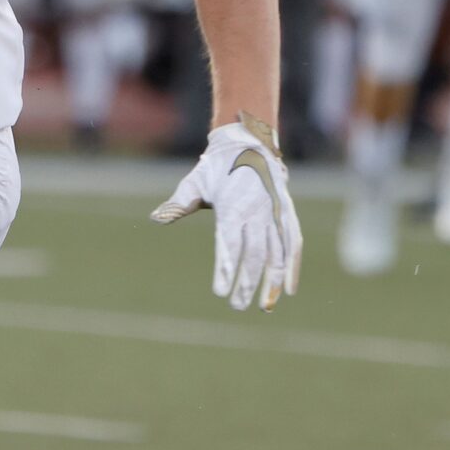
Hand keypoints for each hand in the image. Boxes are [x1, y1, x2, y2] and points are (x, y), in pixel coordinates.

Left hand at [152, 117, 302, 309]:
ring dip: (272, 281)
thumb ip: (179, 203)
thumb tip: (156, 218)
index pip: (229, 245)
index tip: (219, 291)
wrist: (250, 142)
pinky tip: (289, 289)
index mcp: (233, 207)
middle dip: (247, 283)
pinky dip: (293, 266)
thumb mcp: (196, 181)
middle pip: (254, 255)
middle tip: (237, 306)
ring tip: (265, 306)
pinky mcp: (287, 214)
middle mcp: (258, 212)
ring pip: (277, 253)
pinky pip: (293, 243)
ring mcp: (276, 213)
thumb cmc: (218, 166)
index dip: (225, 269)